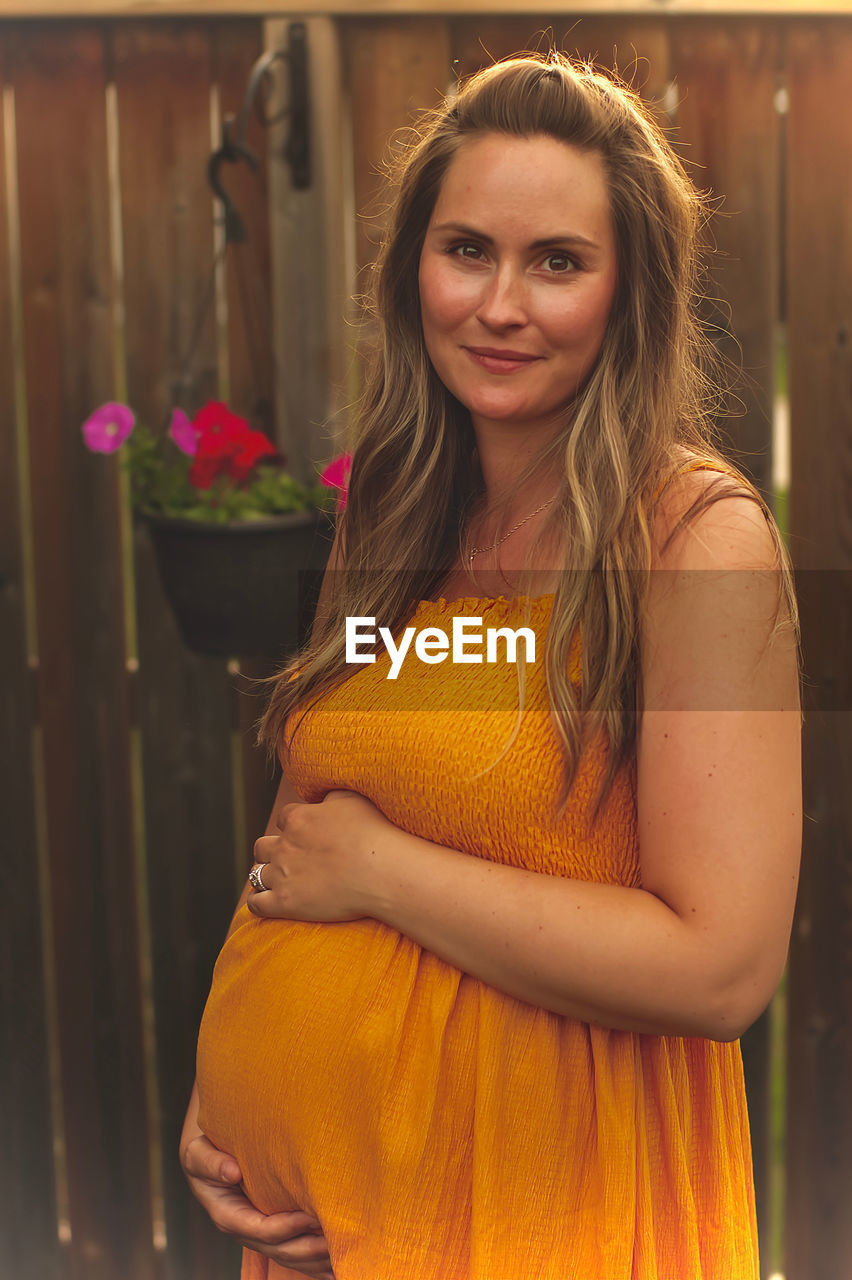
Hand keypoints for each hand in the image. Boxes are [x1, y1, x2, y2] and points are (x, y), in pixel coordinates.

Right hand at [180, 1086, 334, 1277]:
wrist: (209, 1157)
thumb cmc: (205, 1151)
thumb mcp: (198, 1153)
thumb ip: (210, 1162)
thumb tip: (231, 1172)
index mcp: (227, 1215)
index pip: (260, 1228)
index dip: (286, 1227)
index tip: (311, 1216)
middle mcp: (245, 1230)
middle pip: (279, 1249)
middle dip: (307, 1249)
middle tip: (335, 1241)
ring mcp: (259, 1235)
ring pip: (289, 1256)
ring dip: (315, 1260)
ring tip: (342, 1255)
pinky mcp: (272, 1232)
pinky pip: (294, 1252)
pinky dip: (314, 1263)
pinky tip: (336, 1267)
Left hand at [247, 789, 390, 923]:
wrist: (381, 871)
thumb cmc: (373, 833)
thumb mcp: (353, 800)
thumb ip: (332, 797)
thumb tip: (324, 800)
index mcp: (298, 819)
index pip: (283, 819)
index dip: (294, 827)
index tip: (305, 836)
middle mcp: (284, 845)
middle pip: (262, 846)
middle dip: (272, 852)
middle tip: (289, 860)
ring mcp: (281, 875)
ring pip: (256, 874)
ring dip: (265, 876)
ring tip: (277, 882)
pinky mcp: (284, 902)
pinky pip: (256, 904)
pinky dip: (257, 902)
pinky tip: (267, 903)